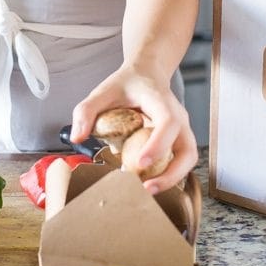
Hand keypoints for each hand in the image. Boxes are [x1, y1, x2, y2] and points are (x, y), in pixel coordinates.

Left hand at [70, 64, 197, 192]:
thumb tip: (77, 137)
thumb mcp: (103, 91)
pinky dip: (168, 175)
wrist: (147, 74)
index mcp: (161, 101)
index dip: (158, 145)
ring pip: (188, 160)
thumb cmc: (127, 83)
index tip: (141, 163)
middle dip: (172, 173)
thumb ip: (86, 111)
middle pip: (188, 149)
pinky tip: (148, 182)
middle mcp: (178, 117)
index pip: (168, 123)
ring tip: (148, 190)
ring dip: (172, 179)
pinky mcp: (178, 141)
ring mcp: (181, 130)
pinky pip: (180, 162)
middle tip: (147, 188)